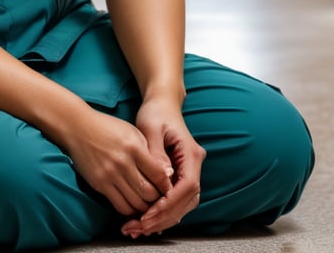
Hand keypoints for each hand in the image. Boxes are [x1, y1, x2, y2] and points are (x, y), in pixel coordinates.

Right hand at [61, 106, 175, 217]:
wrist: (78, 127)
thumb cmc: (108, 128)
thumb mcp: (133, 132)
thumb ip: (148, 152)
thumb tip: (165, 174)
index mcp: (134, 147)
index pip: (158, 175)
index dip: (167, 186)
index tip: (170, 189)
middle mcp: (123, 163)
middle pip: (149, 193)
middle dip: (158, 200)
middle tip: (161, 200)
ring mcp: (110, 175)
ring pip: (136, 203)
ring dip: (145, 207)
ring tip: (149, 205)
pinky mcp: (100, 185)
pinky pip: (120, 206)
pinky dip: (130, 209)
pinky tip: (134, 204)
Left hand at [120, 97, 205, 237]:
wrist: (161, 103)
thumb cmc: (156, 112)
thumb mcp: (151, 128)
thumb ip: (156, 153)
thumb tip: (163, 178)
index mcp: (191, 154)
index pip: (187, 187)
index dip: (169, 204)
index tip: (149, 215)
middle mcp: (194, 165)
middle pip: (186, 201)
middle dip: (164, 217)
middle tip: (139, 228)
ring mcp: (189, 172)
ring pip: (182, 205)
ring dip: (163, 219)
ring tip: (138, 228)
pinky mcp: (180, 176)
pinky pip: (175, 200)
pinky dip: (162, 212)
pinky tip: (145, 221)